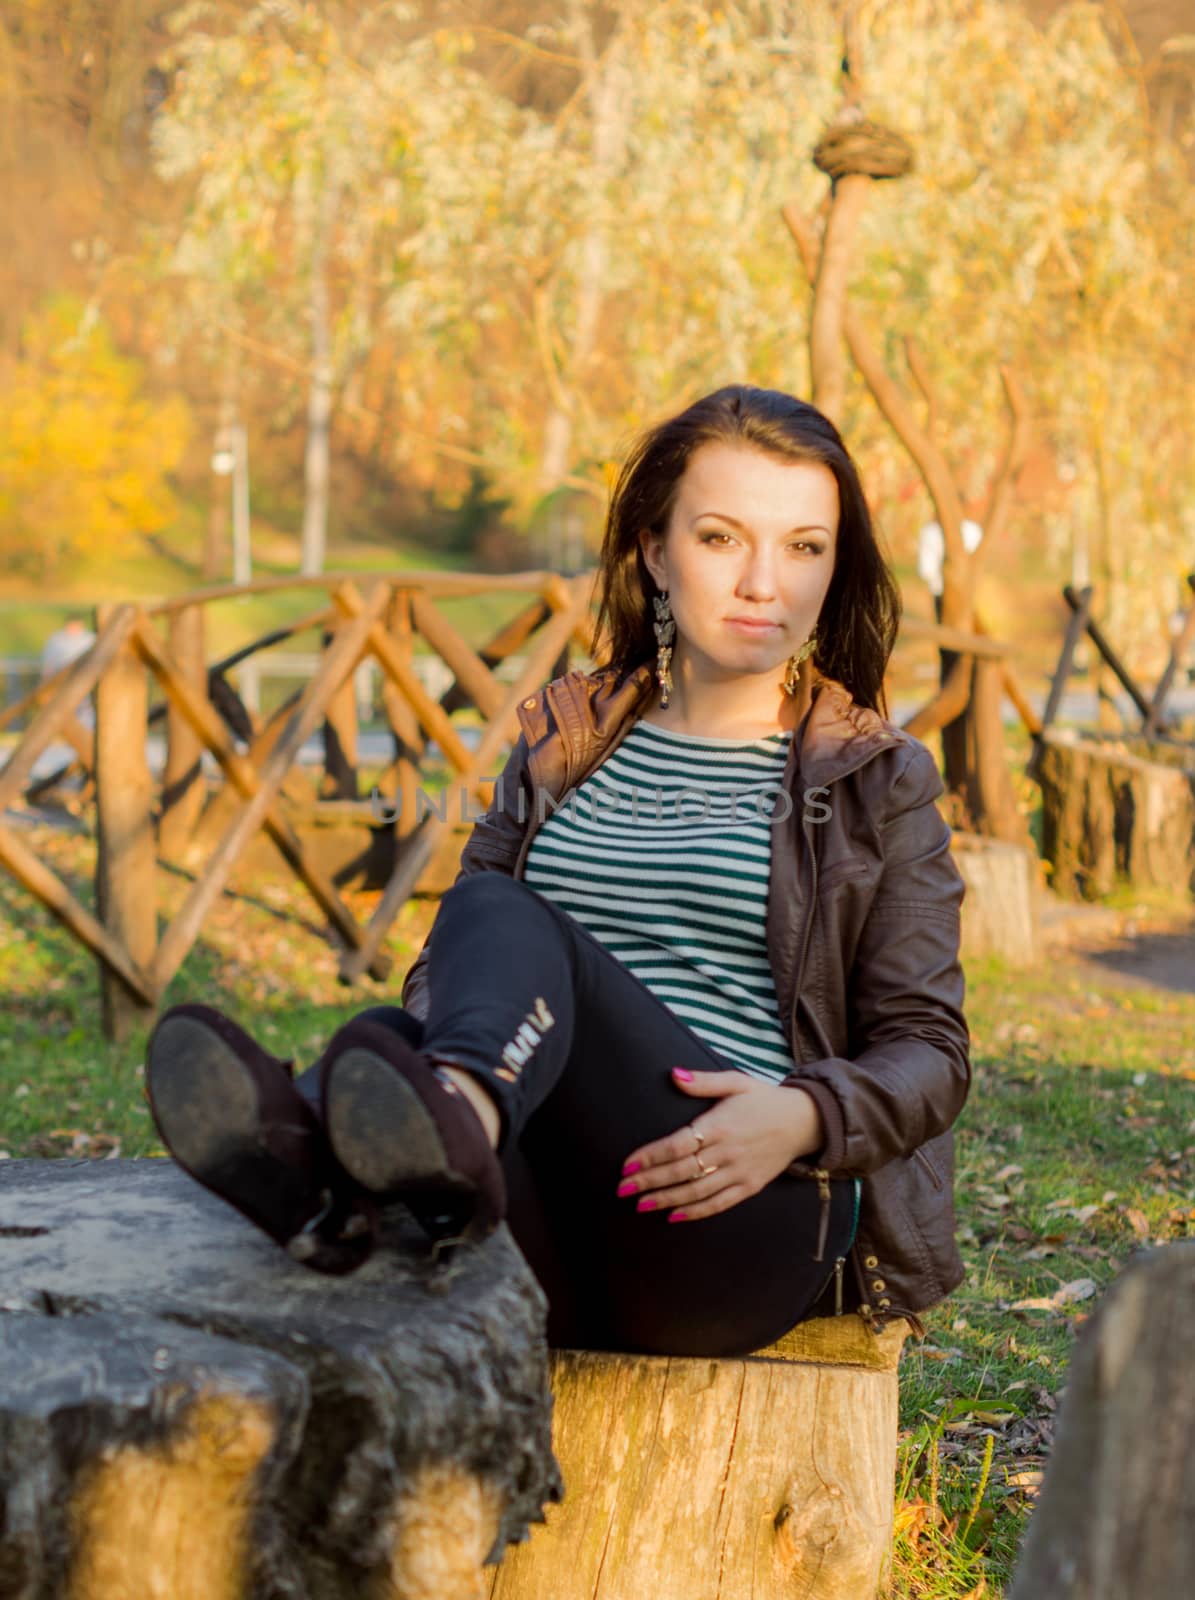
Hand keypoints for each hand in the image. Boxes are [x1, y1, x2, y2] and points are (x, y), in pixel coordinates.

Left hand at [616, 1067, 824, 1222]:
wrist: (804, 1121)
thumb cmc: (763, 1099)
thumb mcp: (735, 1081)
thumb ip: (702, 1081)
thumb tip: (673, 1074)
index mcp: (720, 1125)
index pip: (678, 1145)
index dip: (651, 1156)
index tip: (627, 1165)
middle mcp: (728, 1151)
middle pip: (682, 1171)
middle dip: (649, 1181)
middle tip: (622, 1190)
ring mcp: (739, 1172)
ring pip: (697, 1191)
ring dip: (667, 1199)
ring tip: (641, 1205)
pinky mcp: (749, 1187)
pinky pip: (719, 1203)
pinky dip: (696, 1212)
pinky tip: (673, 1216)